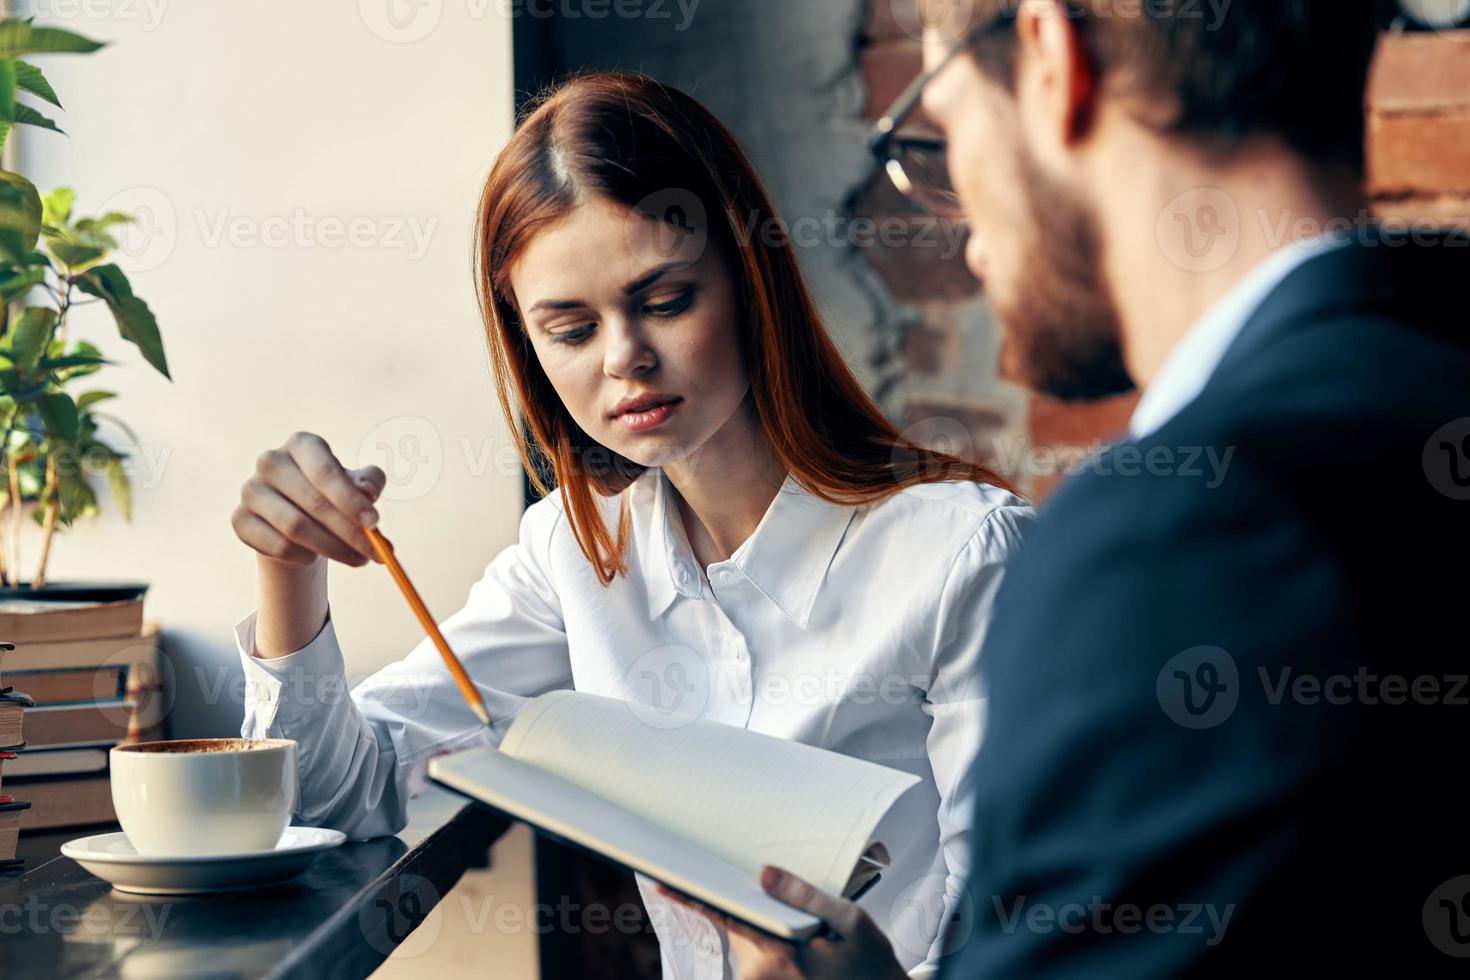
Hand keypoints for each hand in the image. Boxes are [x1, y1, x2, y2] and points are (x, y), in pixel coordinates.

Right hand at [232, 431, 386, 569]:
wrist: (295, 521)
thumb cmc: (332, 496)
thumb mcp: (356, 485)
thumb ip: (369, 483)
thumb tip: (368, 493)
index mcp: (302, 445)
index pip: (325, 471)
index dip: (350, 499)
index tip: (374, 522)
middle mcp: (271, 461)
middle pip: (314, 503)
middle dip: (350, 532)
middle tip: (375, 553)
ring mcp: (250, 490)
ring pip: (296, 528)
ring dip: (333, 549)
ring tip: (358, 559)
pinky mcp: (239, 519)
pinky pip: (279, 546)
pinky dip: (305, 556)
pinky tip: (316, 556)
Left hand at [657, 867, 907, 979]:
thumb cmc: (871, 964)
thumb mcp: (851, 922)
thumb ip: (805, 896)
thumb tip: (764, 874)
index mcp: (780, 952)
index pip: (725, 915)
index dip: (691, 896)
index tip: (663, 882)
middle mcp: (763, 976)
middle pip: (739, 928)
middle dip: (755, 913)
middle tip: (796, 917)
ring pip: (750, 946)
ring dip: (769, 937)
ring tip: (815, 946)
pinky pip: (759, 963)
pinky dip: (773, 951)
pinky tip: (806, 955)